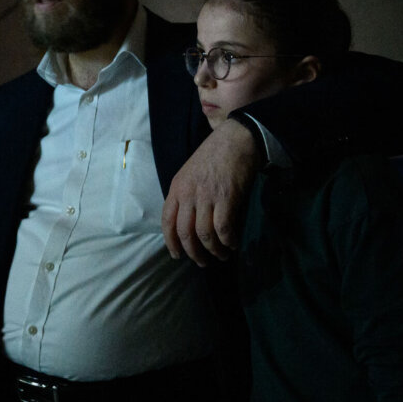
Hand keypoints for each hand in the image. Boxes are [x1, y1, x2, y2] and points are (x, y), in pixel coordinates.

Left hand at [161, 119, 259, 265]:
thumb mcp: (189, 173)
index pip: (167, 221)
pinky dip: (227, 241)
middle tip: (202, 262)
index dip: (171, 242)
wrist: (235, 139)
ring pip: (204, 234)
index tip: (177, 255)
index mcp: (176, 188)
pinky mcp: (227, 198)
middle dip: (193, 252)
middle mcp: (188, 194)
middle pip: (185, 233)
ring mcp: (207, 196)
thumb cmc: (213, 156)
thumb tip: (187, 220)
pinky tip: (233, 244)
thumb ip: (185, 195)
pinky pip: (223, 229)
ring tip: (220, 256)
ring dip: (213, 250)